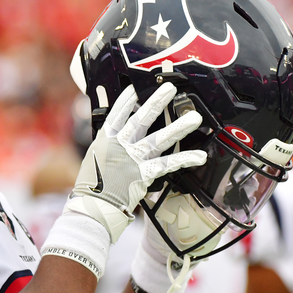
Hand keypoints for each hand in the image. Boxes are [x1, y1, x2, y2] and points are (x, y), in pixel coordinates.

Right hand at [66, 82, 206, 242]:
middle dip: (157, 102)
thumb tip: (115, 135)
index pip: (118, 114)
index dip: (128, 100)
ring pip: (159, 139)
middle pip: (142, 119)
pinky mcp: (144, 174)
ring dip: (179, 127)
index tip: (137, 87)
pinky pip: (168, 164)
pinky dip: (185, 159)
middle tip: (171, 88)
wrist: (94, 205)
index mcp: (106, 139)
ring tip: (195, 118)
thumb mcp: (95, 158)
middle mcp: (120, 145)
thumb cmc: (93, 185)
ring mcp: (133, 159)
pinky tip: (200, 156)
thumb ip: (108, 145)